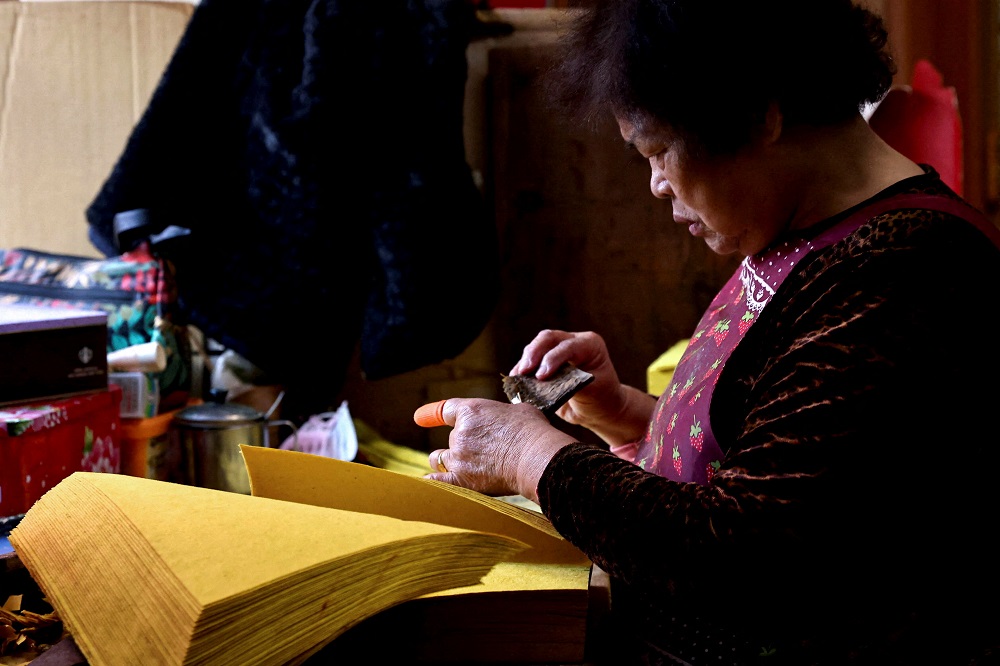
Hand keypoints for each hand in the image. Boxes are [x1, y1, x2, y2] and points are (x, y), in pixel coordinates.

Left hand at [421, 398, 576, 502]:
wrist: (536, 457)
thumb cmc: (533, 432)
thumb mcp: (519, 411)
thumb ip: (503, 416)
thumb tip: (507, 421)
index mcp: (471, 412)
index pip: (445, 410)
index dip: (432, 414)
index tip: (420, 418)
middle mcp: (460, 434)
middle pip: (450, 440)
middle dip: (463, 446)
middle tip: (483, 453)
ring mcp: (458, 458)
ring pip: (440, 460)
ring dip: (448, 462)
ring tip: (462, 467)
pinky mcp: (461, 481)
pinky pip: (436, 482)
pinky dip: (433, 483)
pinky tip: (430, 487)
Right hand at [510, 330, 655, 446]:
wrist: (598, 410)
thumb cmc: (601, 399)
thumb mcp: (593, 392)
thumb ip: (571, 383)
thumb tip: (545, 382)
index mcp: (590, 344)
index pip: (568, 346)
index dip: (552, 359)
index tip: (541, 376)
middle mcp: (573, 341)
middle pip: (548, 338)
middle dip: (533, 353)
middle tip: (523, 371)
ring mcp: (558, 349)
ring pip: (536, 346)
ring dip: (525, 361)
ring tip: (518, 377)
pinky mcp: (545, 361)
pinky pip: (530, 360)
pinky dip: (521, 369)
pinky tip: (515, 380)